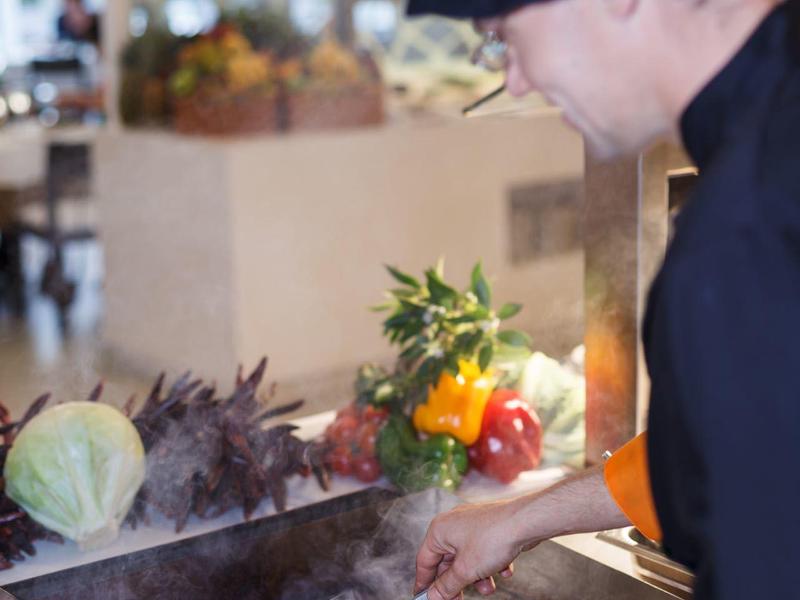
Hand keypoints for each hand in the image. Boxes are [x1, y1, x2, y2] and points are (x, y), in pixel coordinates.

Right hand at [414, 499, 537, 599]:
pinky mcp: (488, 527)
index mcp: (440, 530)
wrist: (525, 522)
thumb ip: (447, 585)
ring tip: (488, 587)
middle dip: (457, 582)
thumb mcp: (466, 570)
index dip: (424, 582)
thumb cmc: (493, 537)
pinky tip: (503, 570)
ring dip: (477, 577)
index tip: (425, 598)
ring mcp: (472, 524)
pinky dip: (491, 565)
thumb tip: (434, 596)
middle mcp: (453, 524)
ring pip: (468, 559)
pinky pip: (484, 551)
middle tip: (459, 599)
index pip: (424, 561)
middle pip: (447, 562)